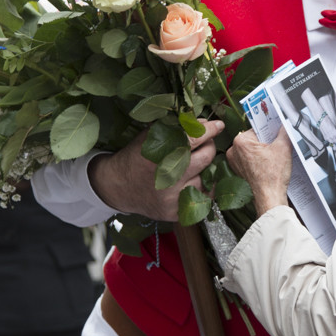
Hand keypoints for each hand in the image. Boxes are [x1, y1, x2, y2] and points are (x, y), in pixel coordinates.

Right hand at [88, 120, 223, 221]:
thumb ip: (175, 129)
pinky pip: (201, 198)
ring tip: (193, 166)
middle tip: (204, 144)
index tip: (218, 125)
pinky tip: (193, 181)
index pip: (194, 139)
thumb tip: (203, 123)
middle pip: (206, 158)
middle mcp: (167, 177)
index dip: (209, 130)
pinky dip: (201, 188)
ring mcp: (172, 198)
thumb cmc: (136, 158)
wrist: (117, 187)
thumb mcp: (149, 137)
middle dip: (208, 147)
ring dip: (204, 170)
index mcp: (158, 155)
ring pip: (206, 179)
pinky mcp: (175, 212)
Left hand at [227, 128, 292, 216]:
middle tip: (277, 147)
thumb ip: (284, 132)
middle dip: (267, 142)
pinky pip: (251, 160)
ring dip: (264, 151)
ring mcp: (234, 162)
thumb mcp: (283, 147)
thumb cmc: (272, 176)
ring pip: (253, 150)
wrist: (269, 198)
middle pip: (255, 139)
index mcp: (240, 141)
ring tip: (273, 158)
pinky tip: (269, 165)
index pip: (258, 128)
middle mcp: (233, 151)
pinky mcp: (239, 171)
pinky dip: (260, 160)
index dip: (270, 130)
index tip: (277, 133)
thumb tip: (285, 124)